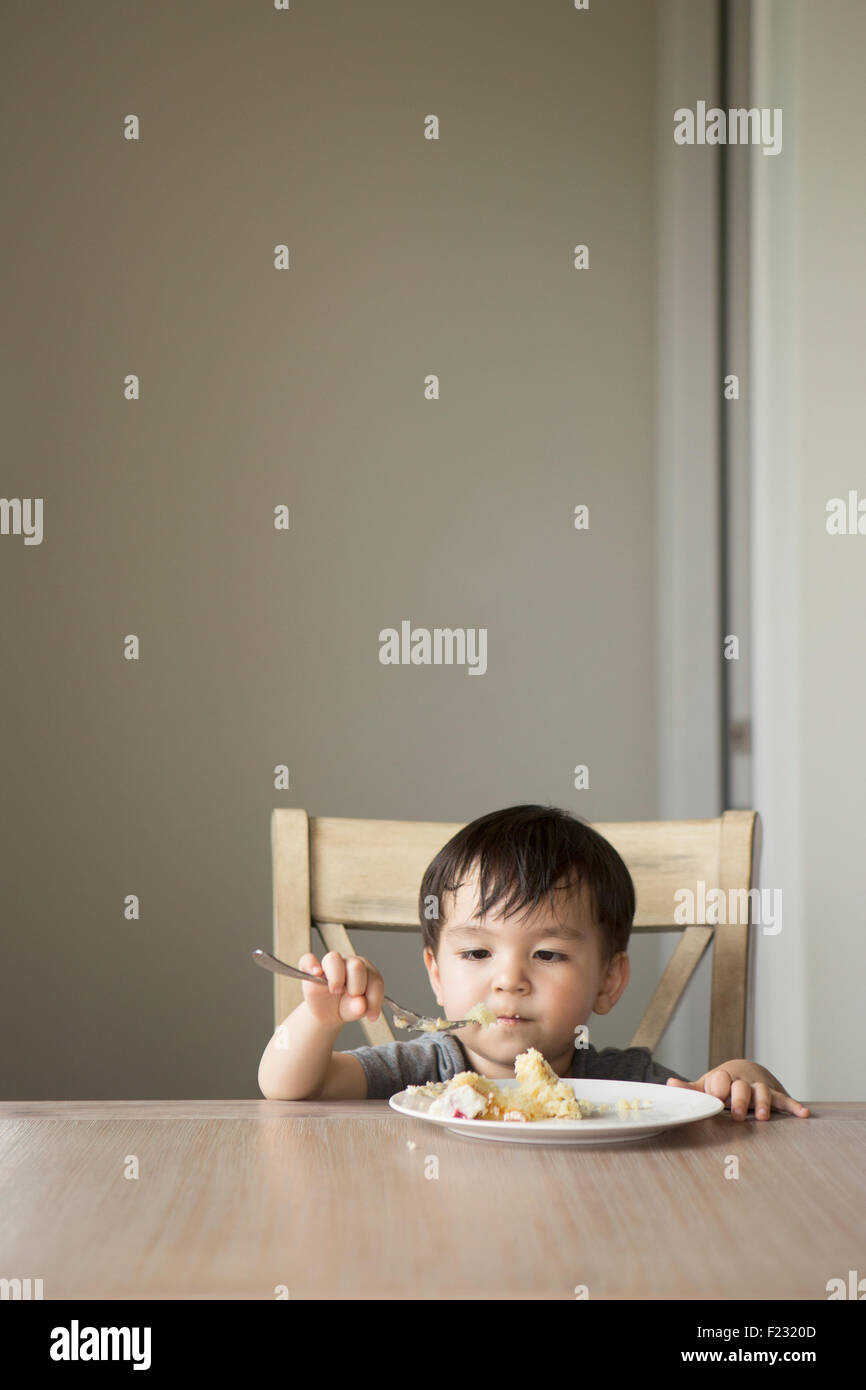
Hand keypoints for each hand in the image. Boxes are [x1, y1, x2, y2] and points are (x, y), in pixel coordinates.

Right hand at [298, 951, 383, 1027]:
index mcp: (366, 972)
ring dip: (337, 977)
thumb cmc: (344, 1007)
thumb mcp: (353, 1012)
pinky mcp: (311, 968)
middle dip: (357, 986)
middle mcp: (349, 963)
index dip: (374, 997)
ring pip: (334, 959)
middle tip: (353, 998)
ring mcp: (330, 963)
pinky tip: (316, 973)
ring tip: (335, 991)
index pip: (374, 978)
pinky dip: (311, 965)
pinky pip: (308, 959)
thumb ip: (358, 1009)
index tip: (371, 1015)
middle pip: (357, 966)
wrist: (327, 1013)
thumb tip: (360, 1004)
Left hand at [666, 1068, 810, 1120]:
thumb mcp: (706, 1085)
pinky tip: (804, 1114)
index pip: (719, 1080)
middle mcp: (742, 1081)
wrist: (745, 1070)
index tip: (716, 1098)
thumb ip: (691, 1089)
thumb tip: (669, 1085)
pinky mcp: (775, 1095)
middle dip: (739, 1100)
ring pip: (762, 1093)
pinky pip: (785, 1100)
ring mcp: (759, 1087)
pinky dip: (794, 1107)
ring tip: (763, 1117)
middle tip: (736, 1115)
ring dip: (763, 1104)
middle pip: (741, 1088)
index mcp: (722, 1078)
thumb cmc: (722, 1083)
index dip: (717, 1089)